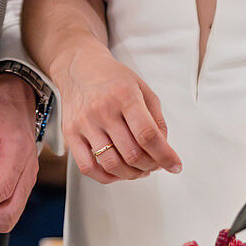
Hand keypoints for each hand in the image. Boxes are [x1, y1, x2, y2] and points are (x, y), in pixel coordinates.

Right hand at [54, 45, 181, 184]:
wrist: (79, 68)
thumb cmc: (112, 78)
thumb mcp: (142, 88)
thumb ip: (156, 118)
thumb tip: (163, 148)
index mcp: (125, 95)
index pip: (148, 135)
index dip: (165, 155)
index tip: (174, 165)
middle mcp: (103, 110)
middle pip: (131, 153)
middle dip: (150, 166)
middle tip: (156, 164)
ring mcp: (85, 123)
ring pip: (111, 164)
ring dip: (131, 174)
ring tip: (138, 169)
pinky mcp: (71, 133)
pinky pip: (87, 167)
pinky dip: (106, 177)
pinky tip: (117, 172)